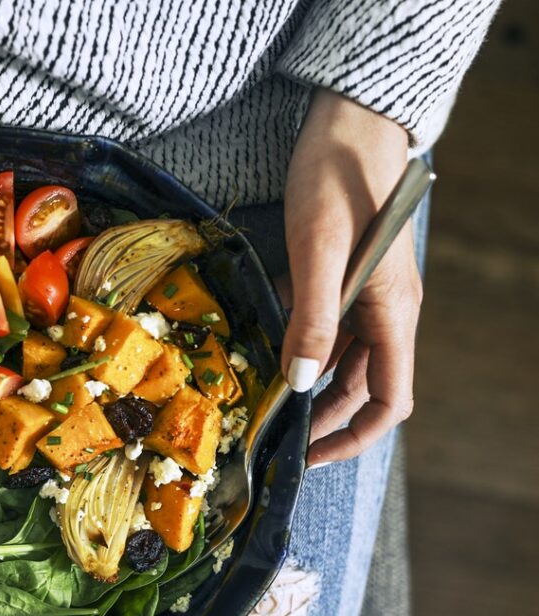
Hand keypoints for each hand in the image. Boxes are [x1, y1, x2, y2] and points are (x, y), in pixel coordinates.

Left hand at [282, 89, 421, 465]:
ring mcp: (366, 294)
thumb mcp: (319, 251)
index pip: (389, 400)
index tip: (309, 455)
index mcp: (393, 313)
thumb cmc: (338, 177)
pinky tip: (265, 349)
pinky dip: (299, 346)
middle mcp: (385, 311)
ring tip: (260, 403)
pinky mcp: (343, 276)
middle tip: (268, 436)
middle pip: (358, 388)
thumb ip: (313, 318)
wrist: (349, 122)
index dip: (353, 437)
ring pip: (340, 360)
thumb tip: (302, 383)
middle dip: (319, 417)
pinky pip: (325, 327)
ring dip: (306, 384)